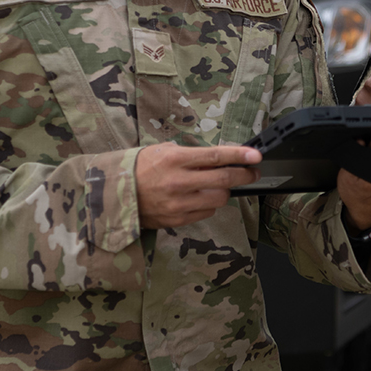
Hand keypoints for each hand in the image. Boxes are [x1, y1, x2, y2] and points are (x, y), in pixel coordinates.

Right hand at [136, 143, 261, 228]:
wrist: (115, 194)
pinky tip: (203, 196)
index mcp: (174, 160)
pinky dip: (210, 204)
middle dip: (244, 175)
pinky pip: (206, 213)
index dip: (239, 155)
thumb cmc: (141, 167)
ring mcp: (178, 204)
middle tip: (253, 171)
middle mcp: (178, 182)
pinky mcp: (177, 220)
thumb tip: (221, 158)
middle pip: (223, 180)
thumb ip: (192, 155)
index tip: (256, 155)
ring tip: (222, 184)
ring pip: (219, 199)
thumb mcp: (164, 150)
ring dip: (226, 190)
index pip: (215, 156)